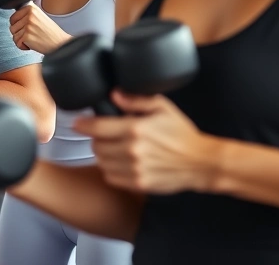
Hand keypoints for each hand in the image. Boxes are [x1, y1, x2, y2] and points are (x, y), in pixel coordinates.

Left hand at [9, 3, 69, 53]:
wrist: (60, 43)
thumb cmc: (51, 33)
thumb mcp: (40, 16)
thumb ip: (28, 13)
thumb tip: (15, 12)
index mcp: (31, 8)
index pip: (13, 17)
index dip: (18, 25)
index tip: (27, 28)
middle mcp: (29, 15)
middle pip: (12, 27)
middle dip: (19, 33)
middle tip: (32, 34)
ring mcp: (28, 25)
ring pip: (14, 35)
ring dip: (21, 40)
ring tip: (33, 38)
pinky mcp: (27, 36)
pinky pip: (17, 43)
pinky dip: (23, 46)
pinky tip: (33, 44)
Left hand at [73, 90, 222, 194]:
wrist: (201, 163)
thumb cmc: (182, 133)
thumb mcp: (163, 108)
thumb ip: (136, 100)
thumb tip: (114, 94)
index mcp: (135, 128)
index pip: (96, 127)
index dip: (83, 124)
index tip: (78, 123)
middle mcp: (132, 150)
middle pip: (96, 145)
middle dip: (97, 138)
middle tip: (105, 135)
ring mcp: (134, 169)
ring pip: (101, 162)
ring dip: (103, 155)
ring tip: (113, 149)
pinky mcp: (138, 184)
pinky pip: (111, 177)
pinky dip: (111, 170)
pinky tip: (120, 163)